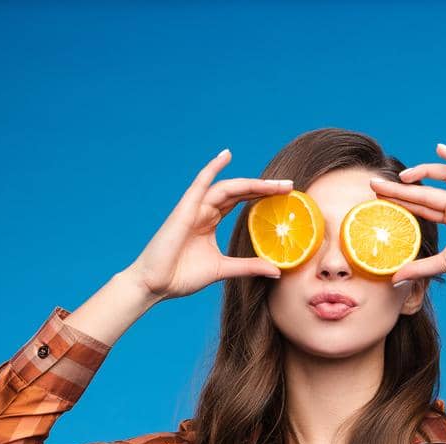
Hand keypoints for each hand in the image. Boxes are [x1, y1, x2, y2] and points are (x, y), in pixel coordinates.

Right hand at [123, 148, 292, 303]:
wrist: (155, 285)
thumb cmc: (182, 276)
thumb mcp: (224, 269)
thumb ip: (249, 266)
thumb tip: (277, 271)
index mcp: (210, 222)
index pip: (241, 202)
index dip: (262, 196)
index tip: (287, 196)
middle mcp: (204, 211)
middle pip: (239, 192)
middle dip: (264, 189)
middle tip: (290, 186)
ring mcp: (194, 209)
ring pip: (228, 189)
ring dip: (252, 184)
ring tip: (276, 183)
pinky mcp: (184, 210)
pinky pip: (200, 185)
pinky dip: (212, 169)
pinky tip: (226, 156)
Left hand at [368, 144, 445, 292]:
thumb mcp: (444, 264)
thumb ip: (420, 268)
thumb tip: (395, 279)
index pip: (421, 206)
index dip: (401, 200)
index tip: (378, 197)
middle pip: (425, 192)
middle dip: (399, 189)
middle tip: (374, 184)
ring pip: (444, 176)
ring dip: (423, 171)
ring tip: (401, 176)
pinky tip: (439, 147)